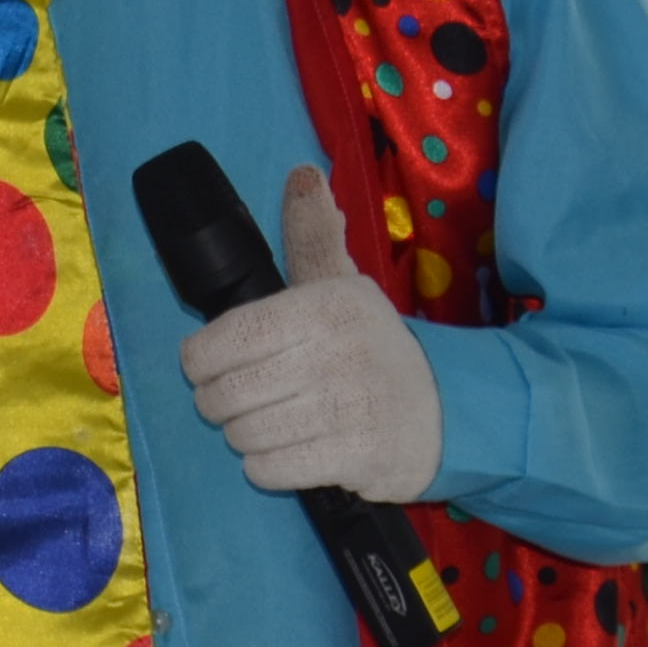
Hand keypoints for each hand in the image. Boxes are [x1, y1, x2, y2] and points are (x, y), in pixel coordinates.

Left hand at [174, 164, 442, 502]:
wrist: (448, 408)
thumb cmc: (375, 347)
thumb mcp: (344, 283)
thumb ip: (311, 234)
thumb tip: (301, 176)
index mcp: (320, 306)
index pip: (223, 339)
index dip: (200, 360)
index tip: (210, 364)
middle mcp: (332, 353)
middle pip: (225, 394)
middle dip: (220, 404)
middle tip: (240, 401)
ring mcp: (346, 408)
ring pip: (245, 435)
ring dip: (246, 437)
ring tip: (271, 423)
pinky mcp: (356, 457)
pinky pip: (272, 470)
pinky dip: (269, 467)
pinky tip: (290, 451)